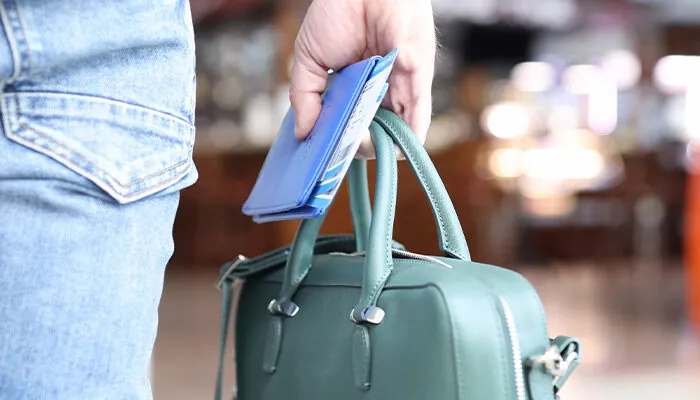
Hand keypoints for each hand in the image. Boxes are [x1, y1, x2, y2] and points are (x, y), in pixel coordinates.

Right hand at [290, 0, 435, 152]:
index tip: (323, 153)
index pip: (348, 121)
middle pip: (372, 129)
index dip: (337, 138)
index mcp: (355, 82)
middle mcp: (380, 87)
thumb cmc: (337, 13)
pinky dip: (408, 137)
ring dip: (379, 145)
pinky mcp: (418, 79)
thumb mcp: (309, 60)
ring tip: (356, 151)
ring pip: (394, 128)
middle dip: (355, 146)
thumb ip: (305, 98)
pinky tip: (392, 152)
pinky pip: (418, 115)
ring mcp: (400, 85)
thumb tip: (302, 133)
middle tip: (338, 154)